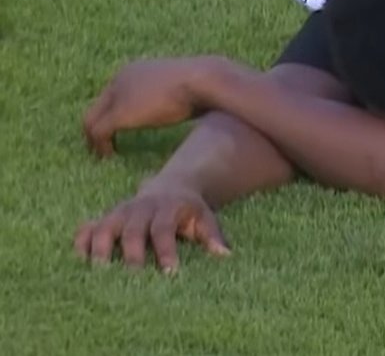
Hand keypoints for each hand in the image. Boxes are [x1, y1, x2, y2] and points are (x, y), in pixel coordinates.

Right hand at [73, 181, 230, 271]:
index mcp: (166, 208)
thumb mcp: (205, 218)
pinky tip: (79, 260)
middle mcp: (140, 209)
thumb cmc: (188, 211)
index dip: (165, 251)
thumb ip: (213, 236)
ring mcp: (119, 213)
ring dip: (100, 249)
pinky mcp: (104, 218)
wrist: (170, 186)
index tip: (169, 273)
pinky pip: (87, 227)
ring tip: (98, 274)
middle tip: (130, 280)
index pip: (163, 230)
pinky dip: (81, 242)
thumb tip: (225, 256)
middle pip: (132, 231)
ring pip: (105, 228)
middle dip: (131, 254)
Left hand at [83, 57, 220, 156]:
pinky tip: (109, 156)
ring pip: (94, 119)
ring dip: (95, 139)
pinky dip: (100, 146)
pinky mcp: (119, 113)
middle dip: (98, 127)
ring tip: (102, 154)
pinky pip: (99, 132)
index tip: (118, 132)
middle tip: (101, 147)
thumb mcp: (185, 89)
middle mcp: (121, 78)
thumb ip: (175, 96)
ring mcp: (118, 95)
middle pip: (99, 106)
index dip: (113, 114)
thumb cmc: (204, 84)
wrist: (204, 81)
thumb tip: (186, 108)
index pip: (114, 94)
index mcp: (136, 70)